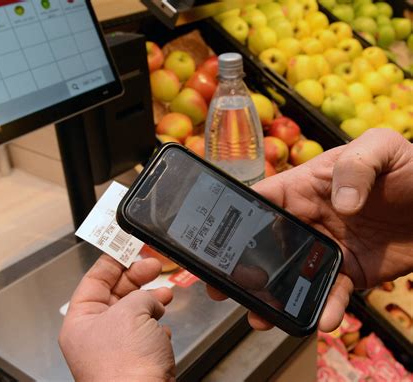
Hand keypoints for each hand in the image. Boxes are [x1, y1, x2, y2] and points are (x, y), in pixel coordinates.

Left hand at [59, 255, 175, 380]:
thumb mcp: (132, 312)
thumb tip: (152, 299)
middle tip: (153, 266)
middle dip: (137, 279)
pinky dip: (156, 328)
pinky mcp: (135, 361)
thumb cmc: (124, 366)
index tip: (128, 247)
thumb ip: (141, 295)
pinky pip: (145, 334)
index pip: (95, 280)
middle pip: (116, 294)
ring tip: (165, 295)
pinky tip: (163, 330)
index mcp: (81, 321)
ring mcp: (115, 348)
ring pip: (134, 314)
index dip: (113, 261)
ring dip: (151, 303)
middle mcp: (95, 334)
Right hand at [208, 129, 412, 331]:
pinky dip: (323, 308)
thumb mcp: (381, 148)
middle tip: (221, 290)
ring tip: (259, 318)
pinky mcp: (350, 272)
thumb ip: (356, 165)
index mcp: (303, 188)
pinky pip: (331, 293)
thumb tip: (340, 205)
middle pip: (266, 245)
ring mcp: (326, 248)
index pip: (260, 202)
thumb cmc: (409, 167)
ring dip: (273, 299)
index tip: (212, 243)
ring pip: (291, 276)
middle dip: (243, 269)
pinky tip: (320, 321)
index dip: (233, 221)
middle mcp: (307, 220)